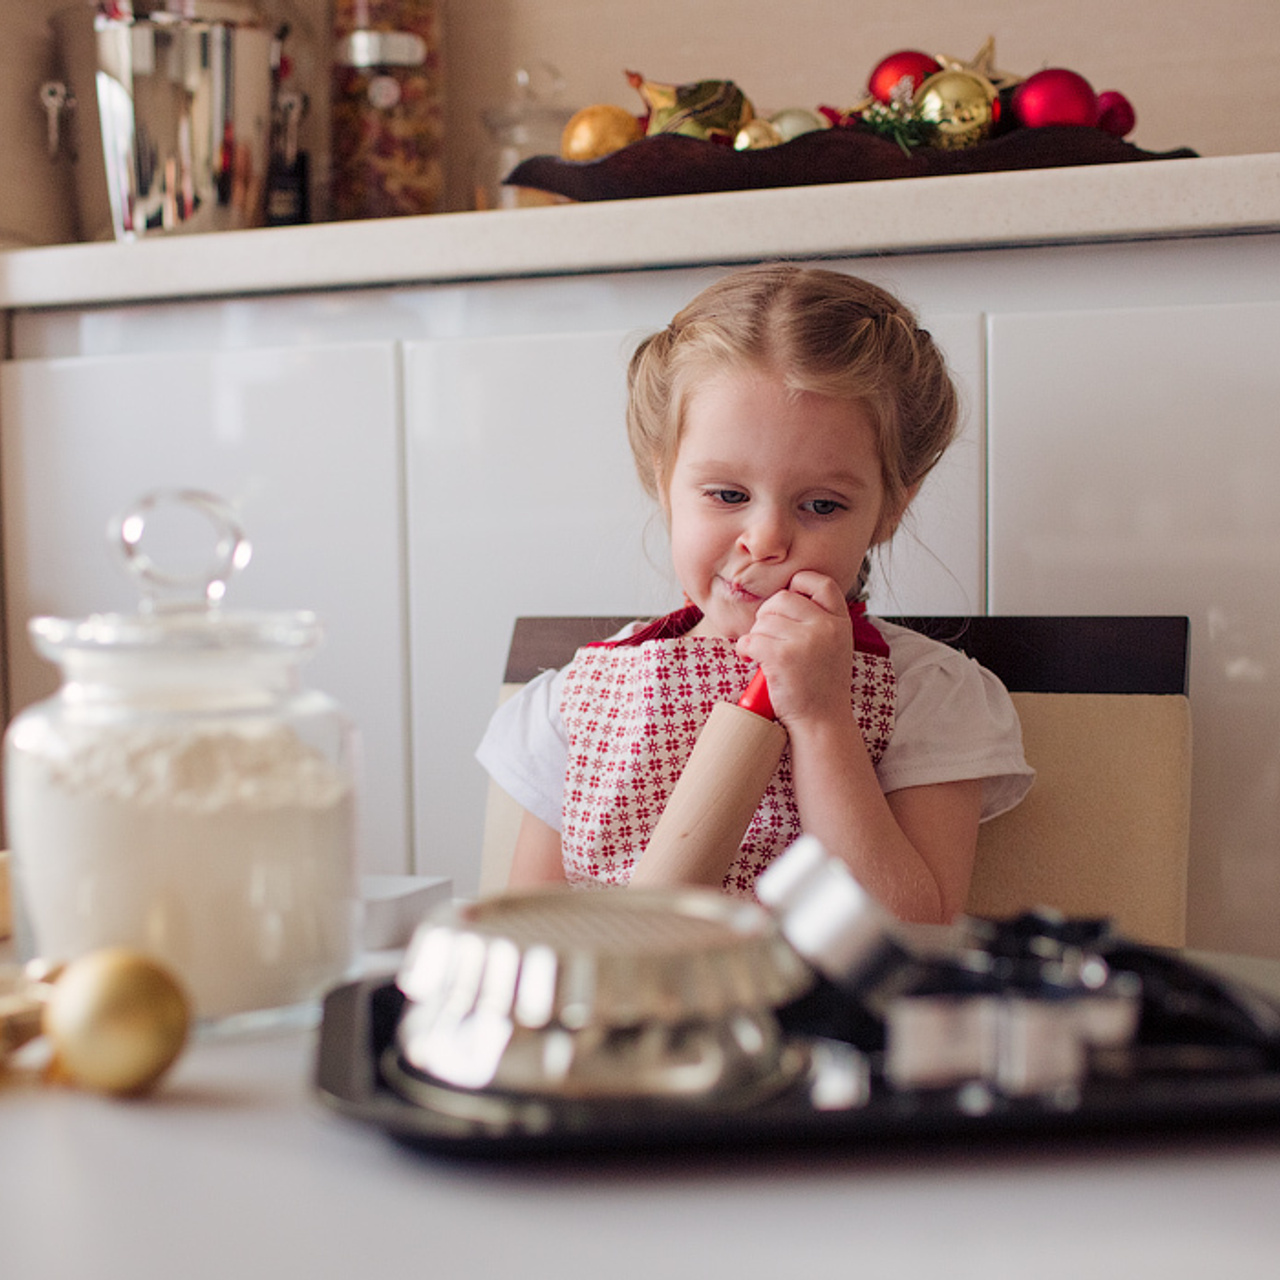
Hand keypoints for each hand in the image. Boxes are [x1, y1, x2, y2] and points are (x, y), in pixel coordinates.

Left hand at [734, 571, 852, 726]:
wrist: (823, 722)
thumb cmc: (821, 686)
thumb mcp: (835, 645)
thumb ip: (820, 620)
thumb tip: (784, 597)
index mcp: (840, 622)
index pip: (820, 582)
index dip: (798, 585)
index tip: (786, 604)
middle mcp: (826, 627)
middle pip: (782, 598)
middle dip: (767, 615)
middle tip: (768, 636)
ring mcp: (805, 641)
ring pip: (763, 620)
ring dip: (756, 636)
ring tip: (764, 655)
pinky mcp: (782, 656)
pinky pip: (750, 639)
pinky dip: (745, 649)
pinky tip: (752, 659)